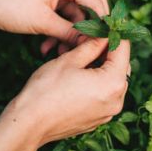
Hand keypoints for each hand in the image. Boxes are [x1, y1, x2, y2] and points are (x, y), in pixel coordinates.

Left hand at [0, 0, 108, 50]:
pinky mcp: (47, 0)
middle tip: (91, 46)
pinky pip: (62, 17)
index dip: (101, 23)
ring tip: (61, 52)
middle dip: (88, 27)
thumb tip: (92, 42)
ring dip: (70, 33)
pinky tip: (48, 47)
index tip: (106, 42)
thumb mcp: (42, 22)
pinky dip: (59, 32)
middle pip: (90, 5)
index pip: (95, 0)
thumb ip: (70, 31)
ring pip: (75, 14)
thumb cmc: (7, 6)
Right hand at [0, 38, 130, 150]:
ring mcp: (107, 113)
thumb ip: (92, 45)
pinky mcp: (98, 119)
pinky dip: (99, 83)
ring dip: (104, 67)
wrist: (28, 124)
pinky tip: (82, 75)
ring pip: (113, 82)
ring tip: (84, 57)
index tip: (105, 25)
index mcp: (113, 83)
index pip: (123, 49)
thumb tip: (103, 34)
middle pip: (122, 67)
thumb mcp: (70, 60)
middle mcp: (116, 101)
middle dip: (109, 51)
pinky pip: (105, 96)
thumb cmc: (46, 91)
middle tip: (93, 39)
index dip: (114, 34)